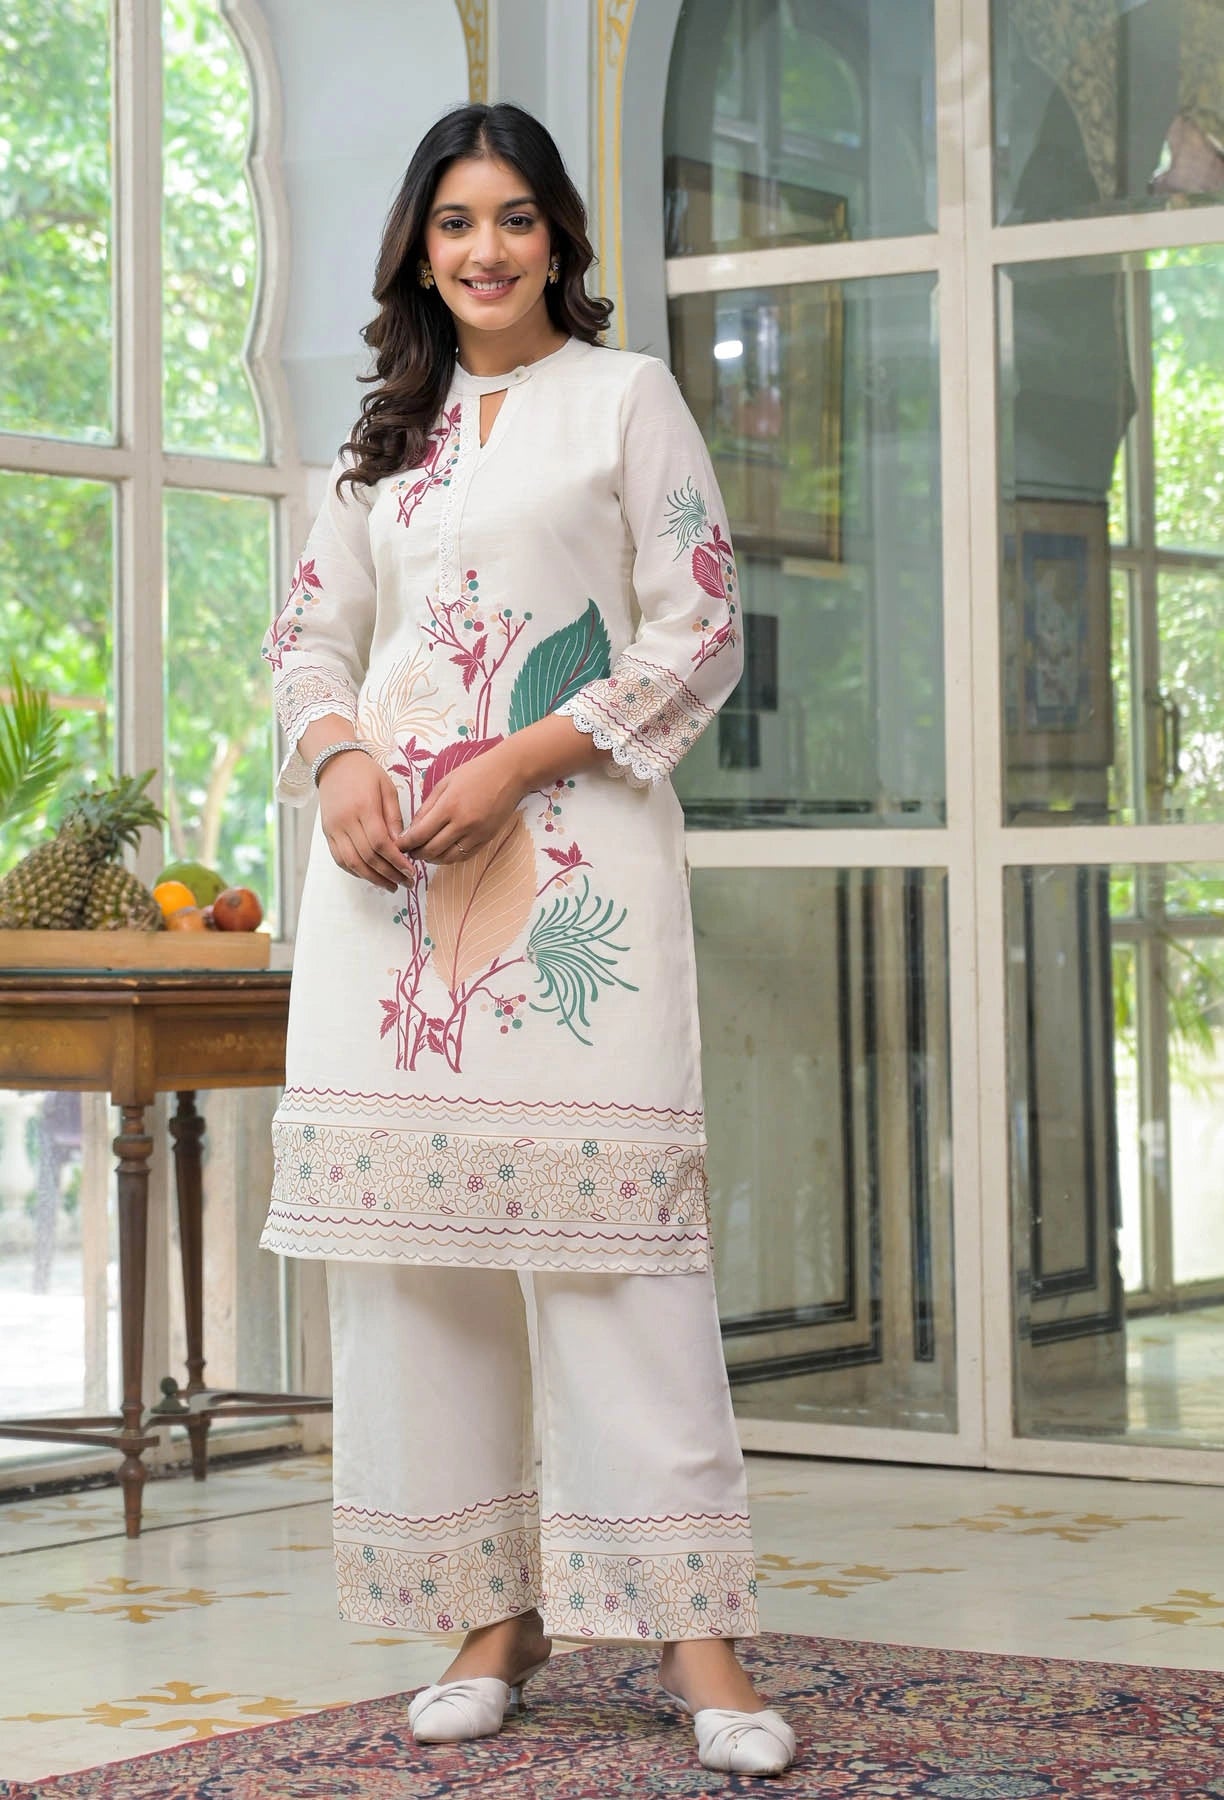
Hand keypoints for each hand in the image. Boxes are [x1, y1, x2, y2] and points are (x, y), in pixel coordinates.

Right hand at [317, 751, 414, 891]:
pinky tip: (370, 876)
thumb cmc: (366, 774)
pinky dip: (355, 871)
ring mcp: (333, 828)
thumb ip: (394, 818)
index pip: (380, 843)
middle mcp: (346, 821)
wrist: (335, 763)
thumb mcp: (387, 789)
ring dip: (372, 878)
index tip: (410, 872)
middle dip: (388, 874)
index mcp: (364, 808)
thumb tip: (402, 845)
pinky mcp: (327, 833)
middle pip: (367, 857)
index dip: (396, 861)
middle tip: (406, 883)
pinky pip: (339, 859)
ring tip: (390, 886)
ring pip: (351, 862)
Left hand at [397, 741, 527, 863]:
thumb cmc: (476, 772)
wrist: (510, 773)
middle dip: (416, 853)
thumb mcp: (445, 783)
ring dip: (432, 859)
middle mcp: (462, 824)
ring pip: (447, 858)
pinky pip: (464, 856)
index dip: (406, 843)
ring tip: (424, 853)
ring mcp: (476, 834)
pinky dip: (449, 858)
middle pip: (432, 850)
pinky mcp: (487, 839)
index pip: (420, 834)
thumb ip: (427, 807)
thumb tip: (412, 829)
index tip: (398, 845)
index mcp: (448, 806)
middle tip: (409, 851)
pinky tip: (443, 852)